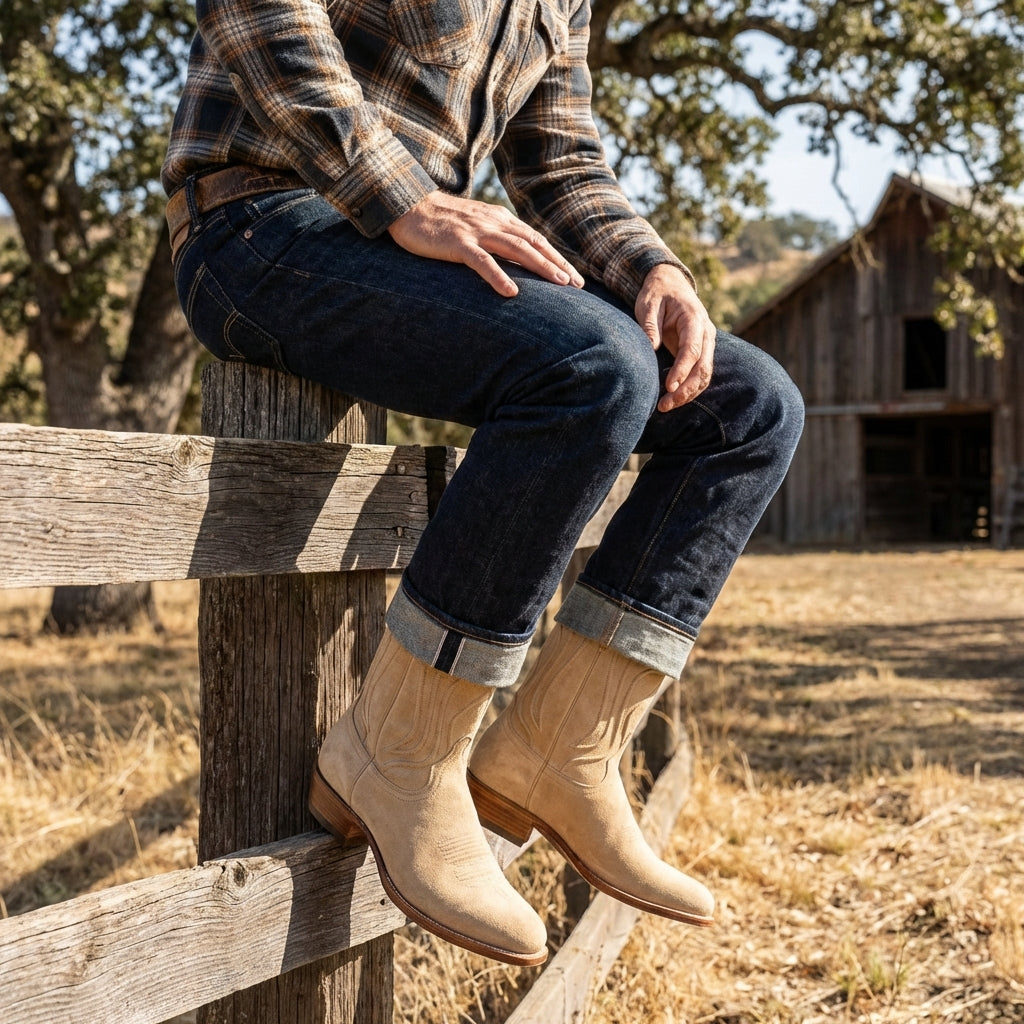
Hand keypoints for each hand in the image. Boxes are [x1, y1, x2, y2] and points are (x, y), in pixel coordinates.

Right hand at [387, 191, 584, 297]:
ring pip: (517, 250)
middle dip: (559, 265)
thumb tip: (514, 257)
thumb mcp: (474, 226)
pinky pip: (482, 262)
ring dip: (541, 267)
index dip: (557, 258)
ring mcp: (477, 232)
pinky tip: (512, 293)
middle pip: (534, 245)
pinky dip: (498, 277)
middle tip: (578, 286)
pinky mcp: (458, 243)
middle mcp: (494, 223)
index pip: (536, 240)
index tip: (575, 277)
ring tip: (561, 285)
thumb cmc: (440, 221)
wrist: (408, 205)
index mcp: (500, 219)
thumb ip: (494, 237)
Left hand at [635, 264, 715, 411]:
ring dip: (688, 394)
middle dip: (686, 389)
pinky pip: (700, 374)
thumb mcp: (648, 304)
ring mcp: (705, 343)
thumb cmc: (657, 293)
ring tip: (665, 406)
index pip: (692, 349)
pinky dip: (689, 389)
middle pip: (703, 367)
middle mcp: (705, 333)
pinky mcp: (700, 351)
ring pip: (704, 375)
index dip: (682, 370)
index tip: (668, 386)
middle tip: (664, 405)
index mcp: (694, 319)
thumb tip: (650, 348)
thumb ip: (650, 325)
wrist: (670, 283)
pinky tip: (672, 399)